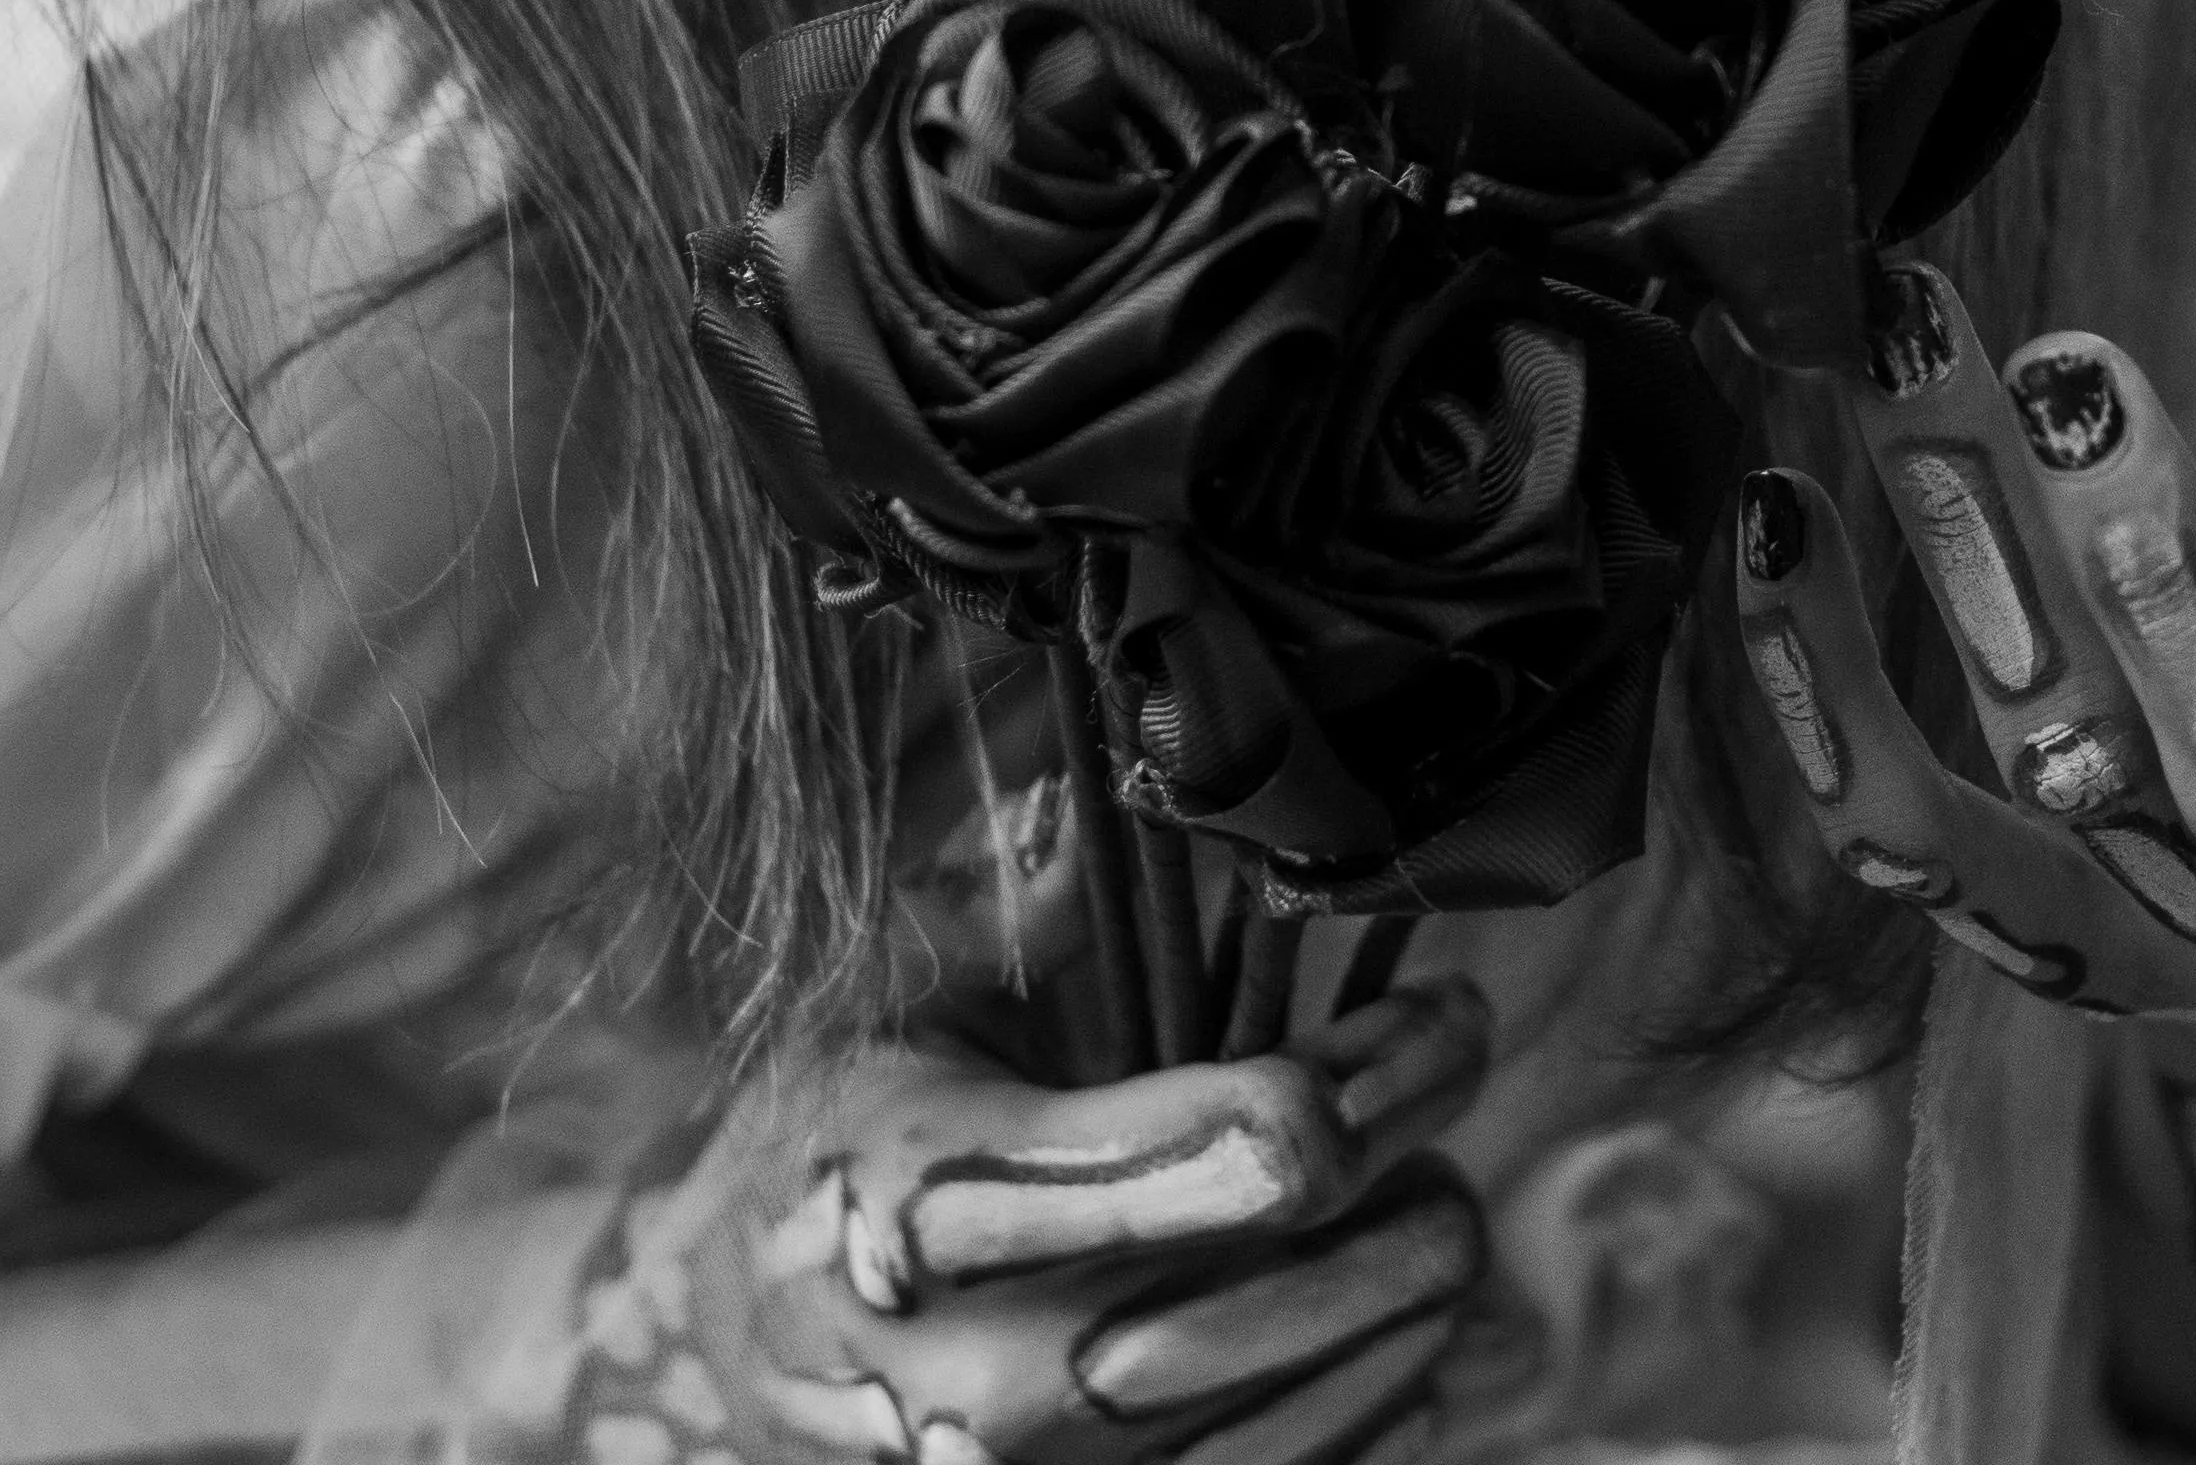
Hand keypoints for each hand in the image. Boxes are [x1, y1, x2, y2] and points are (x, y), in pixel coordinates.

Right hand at [584, 983, 1494, 1464]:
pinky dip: (1371, 1403)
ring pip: (1299, 1402)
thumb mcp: (903, 991)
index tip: (1444, 1011)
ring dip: (1407, 1299)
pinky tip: (1391, 1323)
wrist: (741, 1339)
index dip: (1372, 1078)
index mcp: (932, 1192)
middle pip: (1282, 1289)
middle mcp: (973, 1369)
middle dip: (1408, 1192)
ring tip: (1437, 1208)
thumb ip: (1020, 900)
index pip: (1227, 1156)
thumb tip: (1139, 793)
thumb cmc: (850, 1127)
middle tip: (1455, 1113)